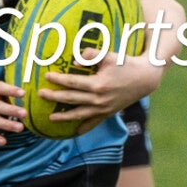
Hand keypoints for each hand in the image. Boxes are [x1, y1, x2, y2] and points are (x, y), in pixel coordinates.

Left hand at [40, 55, 160, 120]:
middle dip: (54, 97)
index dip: (58, 79)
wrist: (145, 79)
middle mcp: (99, 99)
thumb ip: (91, 55)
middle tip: (41, 94)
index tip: (47, 77)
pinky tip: (75, 131)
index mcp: (98, 84)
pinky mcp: (109, 113)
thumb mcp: (109, 55)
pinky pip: (94, 122)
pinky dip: (84, 127)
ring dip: (64, 117)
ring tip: (51, 118)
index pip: (72, 82)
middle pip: (71, 99)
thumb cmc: (126, 63)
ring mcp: (104, 108)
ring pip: (79, 114)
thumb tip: (74, 62)